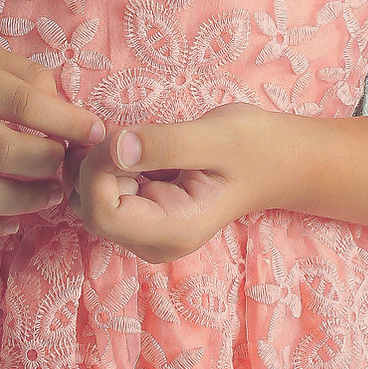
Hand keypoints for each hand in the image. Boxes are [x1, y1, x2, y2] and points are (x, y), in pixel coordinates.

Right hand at [0, 30, 104, 243]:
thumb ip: (8, 68)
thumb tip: (62, 98)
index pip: (20, 101)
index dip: (66, 121)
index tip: (96, 132)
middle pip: (2, 152)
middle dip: (49, 165)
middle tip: (70, 166)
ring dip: (25, 203)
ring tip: (49, 195)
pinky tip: (9, 222)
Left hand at [60, 104, 280, 264]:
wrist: (277, 160)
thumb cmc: (253, 147)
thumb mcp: (216, 136)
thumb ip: (166, 144)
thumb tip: (116, 147)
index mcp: (173, 231)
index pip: (102, 213)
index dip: (96, 170)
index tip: (117, 136)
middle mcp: (153, 240)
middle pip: (89, 208)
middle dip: (92, 164)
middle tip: (119, 128)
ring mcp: (146, 230)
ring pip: (89, 199)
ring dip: (96, 162)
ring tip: (128, 134)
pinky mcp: (142, 213)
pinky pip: (104, 191)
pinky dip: (106, 163)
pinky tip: (131, 144)